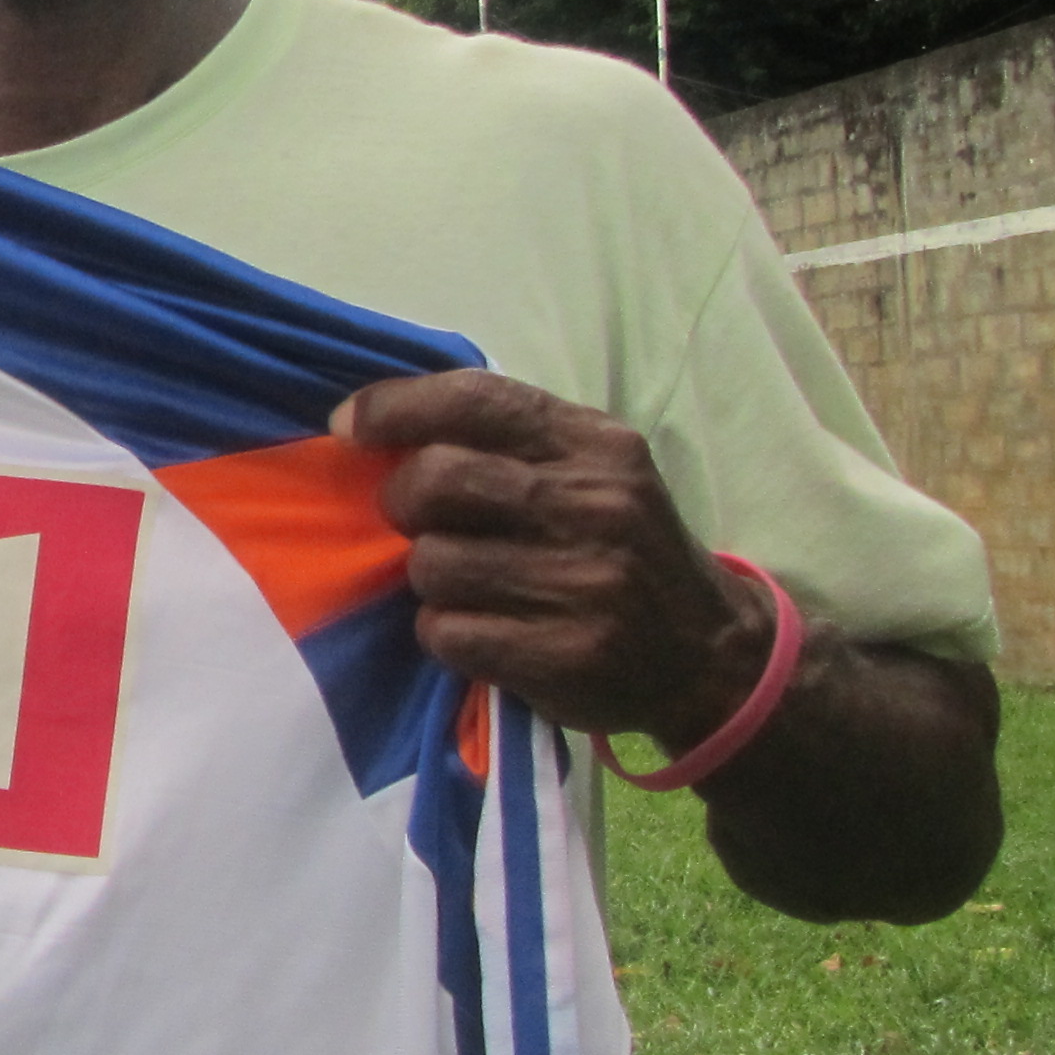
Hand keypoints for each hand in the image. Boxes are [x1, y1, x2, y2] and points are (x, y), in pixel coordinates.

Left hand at [330, 368, 765, 746]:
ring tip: (472, 585)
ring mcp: (582, 583)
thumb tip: (381, 424)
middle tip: (419, 522)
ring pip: (432, 563)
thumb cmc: (623, 549)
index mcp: (596, 446)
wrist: (706, 653)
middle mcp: (594, 505)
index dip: (395, 407)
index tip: (347, 426)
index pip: (475, 399)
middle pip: (437, 480)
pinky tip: (486, 630)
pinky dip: (447, 633)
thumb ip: (511, 441)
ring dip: (430, 578)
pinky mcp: (564, 655)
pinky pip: (447, 632)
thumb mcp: (595, 472)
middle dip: (403, 502)